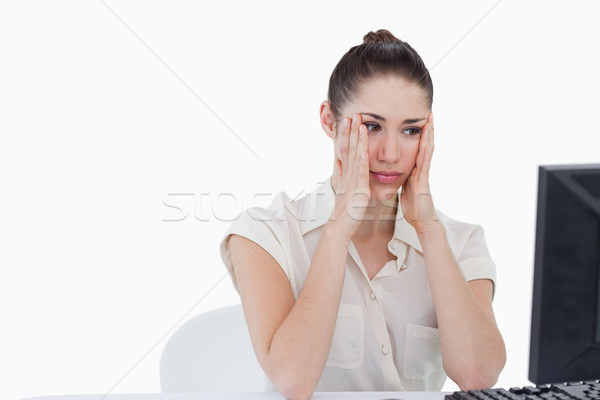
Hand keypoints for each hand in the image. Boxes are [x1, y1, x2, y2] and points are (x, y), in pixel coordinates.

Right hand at [329, 113, 369, 240]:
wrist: (339, 228)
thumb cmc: (345, 212)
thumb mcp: (344, 190)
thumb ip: (343, 175)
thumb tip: (338, 163)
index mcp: (347, 175)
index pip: (347, 151)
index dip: (348, 135)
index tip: (349, 121)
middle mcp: (348, 176)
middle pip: (349, 150)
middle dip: (350, 132)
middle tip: (352, 115)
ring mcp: (352, 182)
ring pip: (355, 157)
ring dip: (357, 141)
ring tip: (359, 125)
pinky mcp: (358, 191)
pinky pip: (360, 173)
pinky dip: (361, 161)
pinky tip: (364, 150)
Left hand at [400, 112, 437, 234]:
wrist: (421, 222)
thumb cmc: (413, 207)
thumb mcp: (405, 187)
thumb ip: (404, 177)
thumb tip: (396, 170)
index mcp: (415, 169)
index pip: (417, 147)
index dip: (418, 133)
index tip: (418, 119)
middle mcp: (421, 169)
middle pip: (424, 145)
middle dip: (427, 129)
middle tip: (429, 113)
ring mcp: (424, 175)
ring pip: (427, 151)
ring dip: (429, 136)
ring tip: (431, 121)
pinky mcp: (423, 183)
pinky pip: (425, 166)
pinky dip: (426, 154)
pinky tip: (428, 144)